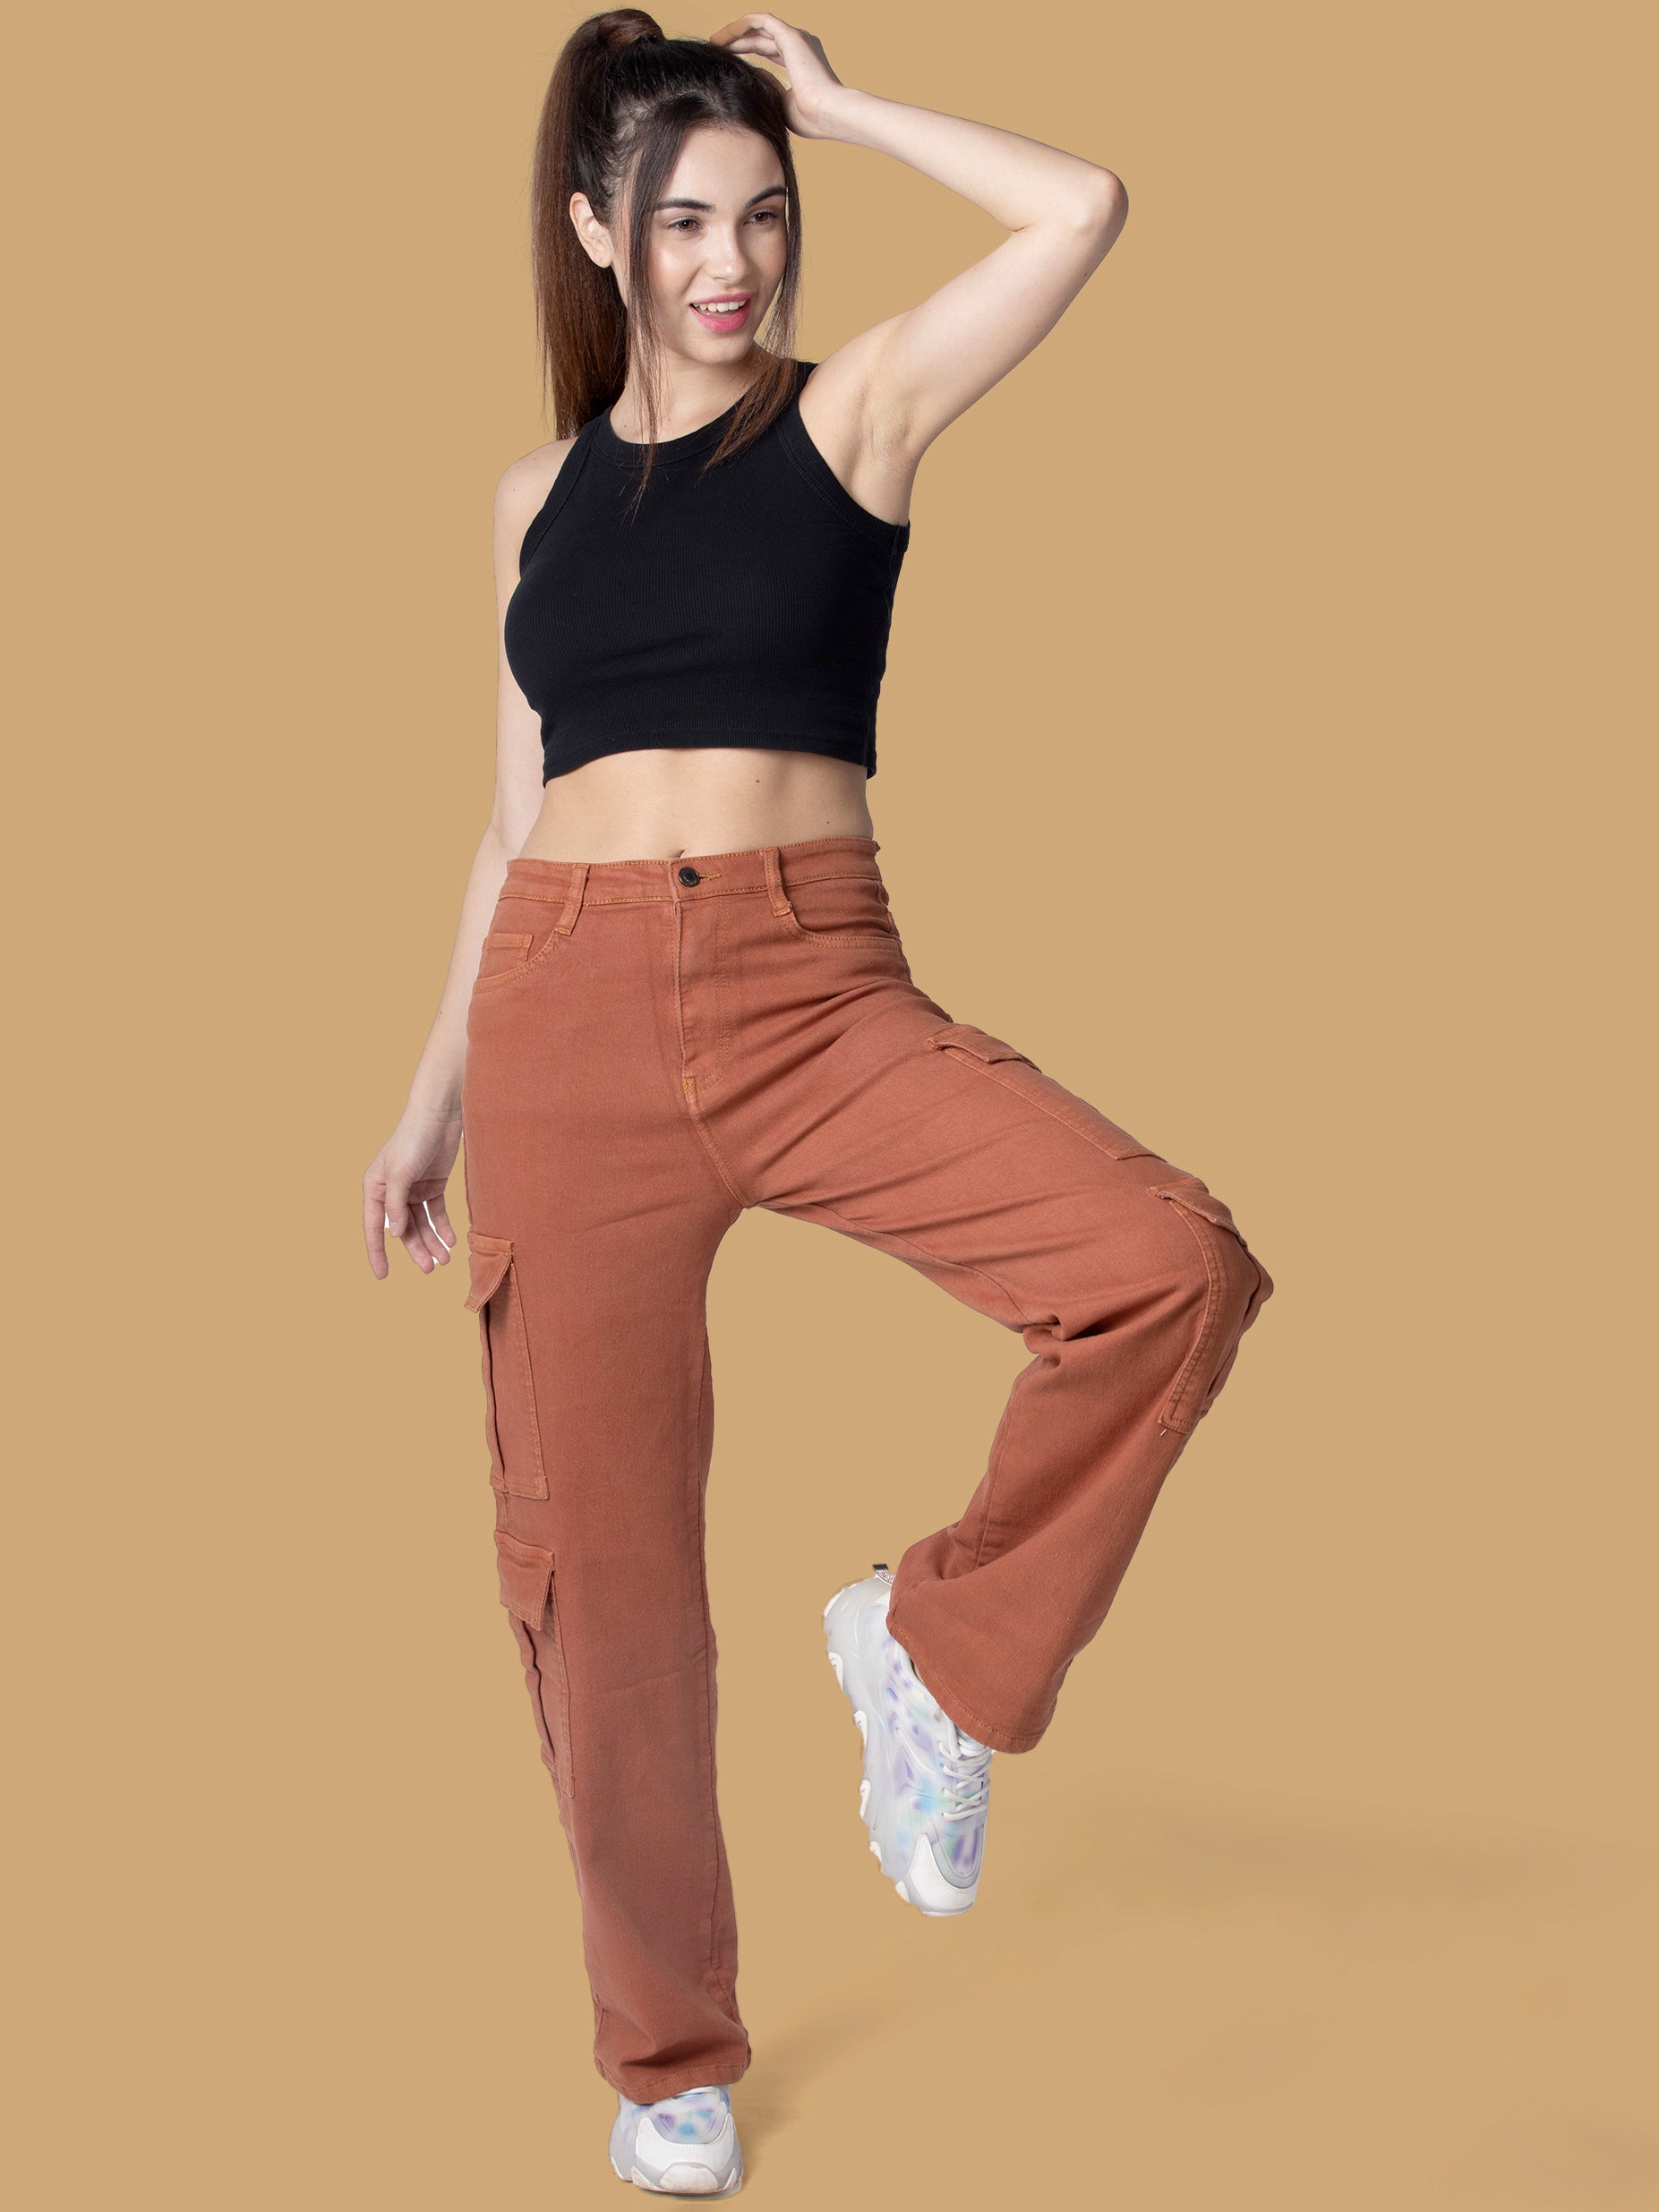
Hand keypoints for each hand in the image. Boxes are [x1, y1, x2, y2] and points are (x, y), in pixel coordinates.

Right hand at [362, 1107, 462, 1278]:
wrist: (439, 1115)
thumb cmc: (412, 1139)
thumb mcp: (400, 1173)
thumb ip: (396, 1205)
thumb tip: (396, 1234)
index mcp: (375, 1188)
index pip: (374, 1227)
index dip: (377, 1252)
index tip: (382, 1275)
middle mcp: (392, 1191)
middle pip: (403, 1229)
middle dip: (416, 1250)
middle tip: (431, 1269)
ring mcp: (413, 1188)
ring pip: (421, 1224)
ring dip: (432, 1241)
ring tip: (445, 1260)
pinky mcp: (433, 1184)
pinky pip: (437, 1212)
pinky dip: (443, 1227)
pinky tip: (451, 1240)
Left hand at [708, 14, 846, 138]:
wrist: (828, 114)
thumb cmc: (811, 118)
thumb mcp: (782, 104)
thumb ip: (769, 88)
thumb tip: (754, 77)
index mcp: (802, 62)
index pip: (771, 50)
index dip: (748, 52)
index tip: (729, 61)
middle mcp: (801, 45)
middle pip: (763, 38)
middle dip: (739, 42)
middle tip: (717, 49)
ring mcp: (797, 38)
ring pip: (759, 27)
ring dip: (736, 32)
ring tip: (715, 41)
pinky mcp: (791, 36)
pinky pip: (761, 21)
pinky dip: (742, 25)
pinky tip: (725, 35)